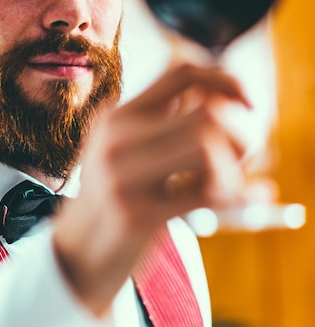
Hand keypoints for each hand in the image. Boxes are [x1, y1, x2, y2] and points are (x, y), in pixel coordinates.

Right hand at [53, 63, 251, 316]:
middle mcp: (117, 137)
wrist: (76, 253)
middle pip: (206, 112)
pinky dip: (231, 196)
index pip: (182, 73)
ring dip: (233, 167)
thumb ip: (164, 121)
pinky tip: (227, 200)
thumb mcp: (127, 149)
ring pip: (207, 143)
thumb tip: (221, 98)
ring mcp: (122, 175)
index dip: (226, 81)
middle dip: (240, 135)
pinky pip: (203, 193)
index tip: (249, 105)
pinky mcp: (135, 213)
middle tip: (242, 159)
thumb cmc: (115, 198)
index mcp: (119, 115)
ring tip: (227, 184)